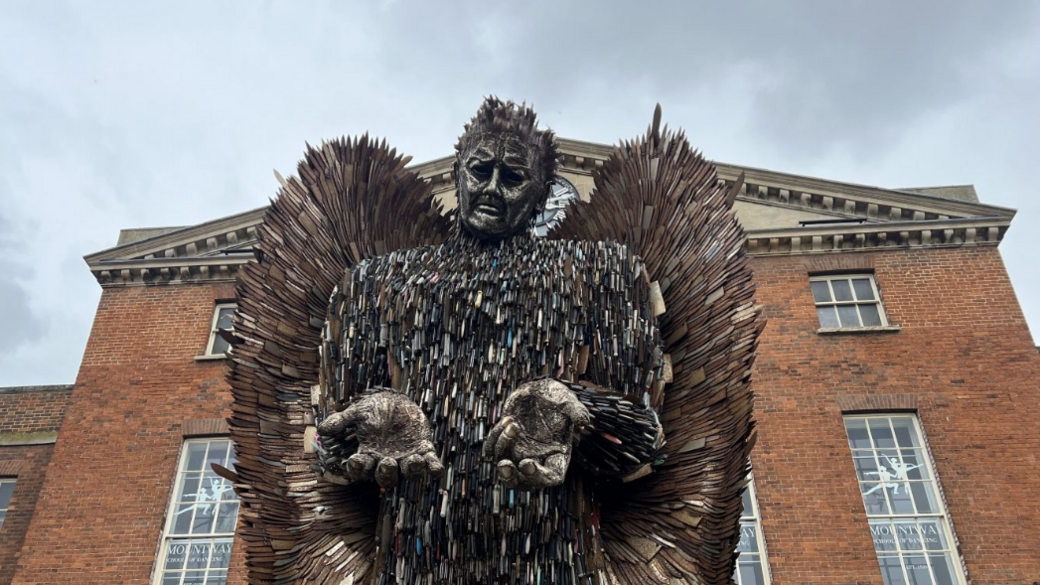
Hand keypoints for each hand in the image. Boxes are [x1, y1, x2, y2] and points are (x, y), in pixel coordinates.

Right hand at [318, 390, 442, 487]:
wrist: (396, 400)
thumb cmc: (374, 409)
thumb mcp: (358, 412)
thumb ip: (342, 420)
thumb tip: (323, 428)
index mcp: (368, 455)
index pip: (360, 469)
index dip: (356, 468)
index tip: (355, 459)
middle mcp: (387, 461)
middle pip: (385, 478)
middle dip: (386, 473)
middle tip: (387, 462)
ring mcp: (405, 457)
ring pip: (408, 474)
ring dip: (412, 470)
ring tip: (414, 459)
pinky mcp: (423, 450)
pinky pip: (429, 464)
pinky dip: (433, 468)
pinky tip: (436, 469)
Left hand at [483, 379, 590, 489]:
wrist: (538, 391)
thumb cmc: (556, 398)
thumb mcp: (568, 402)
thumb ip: (576, 411)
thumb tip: (583, 421)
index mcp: (557, 456)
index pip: (551, 477)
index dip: (538, 477)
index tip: (526, 464)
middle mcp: (538, 460)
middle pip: (523, 483)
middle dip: (511, 478)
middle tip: (504, 465)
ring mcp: (519, 453)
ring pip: (505, 466)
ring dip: (503, 447)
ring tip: (512, 424)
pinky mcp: (505, 444)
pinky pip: (492, 450)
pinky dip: (494, 439)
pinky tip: (507, 420)